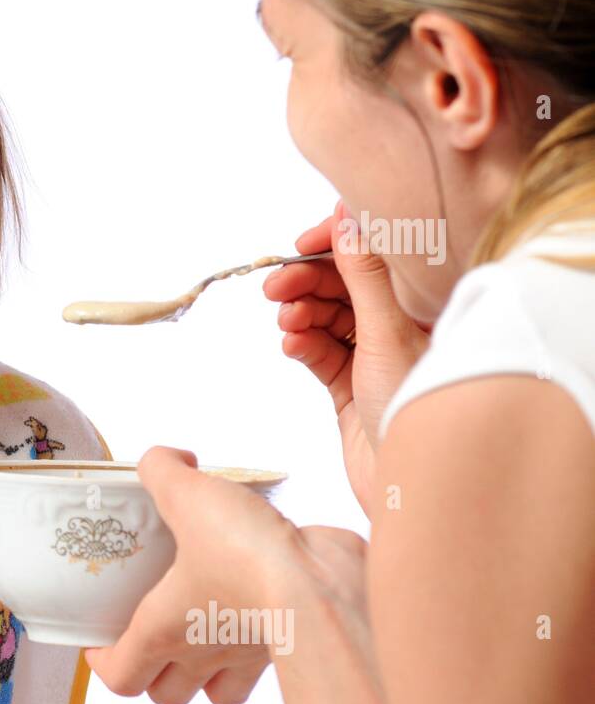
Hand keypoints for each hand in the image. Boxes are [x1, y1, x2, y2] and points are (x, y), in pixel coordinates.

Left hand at [84, 447, 301, 703]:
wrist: (322, 583)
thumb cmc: (245, 553)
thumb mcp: (190, 494)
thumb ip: (163, 469)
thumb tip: (164, 459)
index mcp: (162, 631)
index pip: (120, 675)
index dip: (104, 661)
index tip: (101, 640)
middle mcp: (200, 655)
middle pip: (166, 694)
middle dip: (154, 673)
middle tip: (152, 634)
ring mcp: (244, 658)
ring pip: (215, 695)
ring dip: (202, 678)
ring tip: (199, 638)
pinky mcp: (284, 647)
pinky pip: (260, 671)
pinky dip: (249, 657)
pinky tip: (249, 614)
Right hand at [263, 201, 428, 512]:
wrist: (410, 485)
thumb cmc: (416, 409)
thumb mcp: (387, 332)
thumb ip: (363, 274)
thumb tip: (347, 219)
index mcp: (427, 304)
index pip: (379, 254)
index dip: (339, 243)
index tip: (304, 243)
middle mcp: (403, 326)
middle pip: (345, 285)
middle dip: (309, 282)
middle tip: (277, 285)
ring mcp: (374, 357)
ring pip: (328, 318)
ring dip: (302, 314)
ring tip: (287, 322)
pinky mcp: (350, 387)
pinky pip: (320, 353)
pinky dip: (303, 345)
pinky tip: (293, 345)